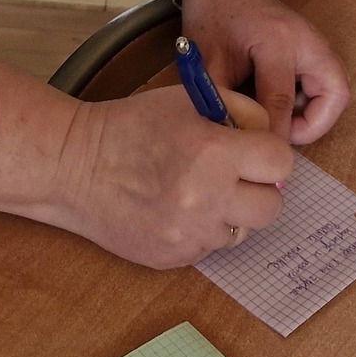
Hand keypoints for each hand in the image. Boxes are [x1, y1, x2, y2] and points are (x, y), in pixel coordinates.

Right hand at [50, 82, 293, 265]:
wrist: (74, 167)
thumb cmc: (131, 126)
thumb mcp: (190, 100)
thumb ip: (241, 112)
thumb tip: (270, 139)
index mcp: (214, 153)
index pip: (281, 164)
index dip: (271, 156)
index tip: (257, 153)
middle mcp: (207, 198)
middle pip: (272, 207)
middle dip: (261, 189)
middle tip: (238, 178)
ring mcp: (189, 234)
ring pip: (241, 231)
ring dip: (230, 213)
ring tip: (200, 192)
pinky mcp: (172, 257)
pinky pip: (208, 248)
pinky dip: (201, 230)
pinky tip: (175, 209)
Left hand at [178, 0, 349, 143]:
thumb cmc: (214, 17)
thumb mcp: (208, 61)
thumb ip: (221, 100)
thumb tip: (231, 140)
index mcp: (277, 40)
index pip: (282, 98)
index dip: (275, 134)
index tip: (264, 155)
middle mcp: (307, 40)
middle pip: (335, 92)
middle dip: (316, 124)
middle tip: (286, 136)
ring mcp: (315, 43)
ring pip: (336, 90)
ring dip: (316, 114)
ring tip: (282, 122)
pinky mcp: (314, 49)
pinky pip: (327, 83)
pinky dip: (312, 103)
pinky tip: (281, 106)